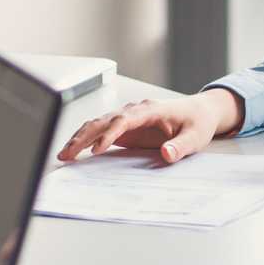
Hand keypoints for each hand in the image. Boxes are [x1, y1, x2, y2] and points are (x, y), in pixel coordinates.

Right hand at [57, 88, 241, 163]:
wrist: (199, 112)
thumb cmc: (197, 122)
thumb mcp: (196, 137)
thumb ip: (181, 146)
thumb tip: (166, 154)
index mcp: (151, 110)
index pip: (124, 120)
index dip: (109, 134)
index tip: (96, 150)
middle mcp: (135, 111)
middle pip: (104, 120)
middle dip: (85, 137)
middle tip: (68, 154)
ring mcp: (128, 118)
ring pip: (98, 124)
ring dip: (80, 137)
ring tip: (64, 155)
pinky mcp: (125, 127)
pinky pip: (101, 131)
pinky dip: (86, 139)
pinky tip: (73, 151)